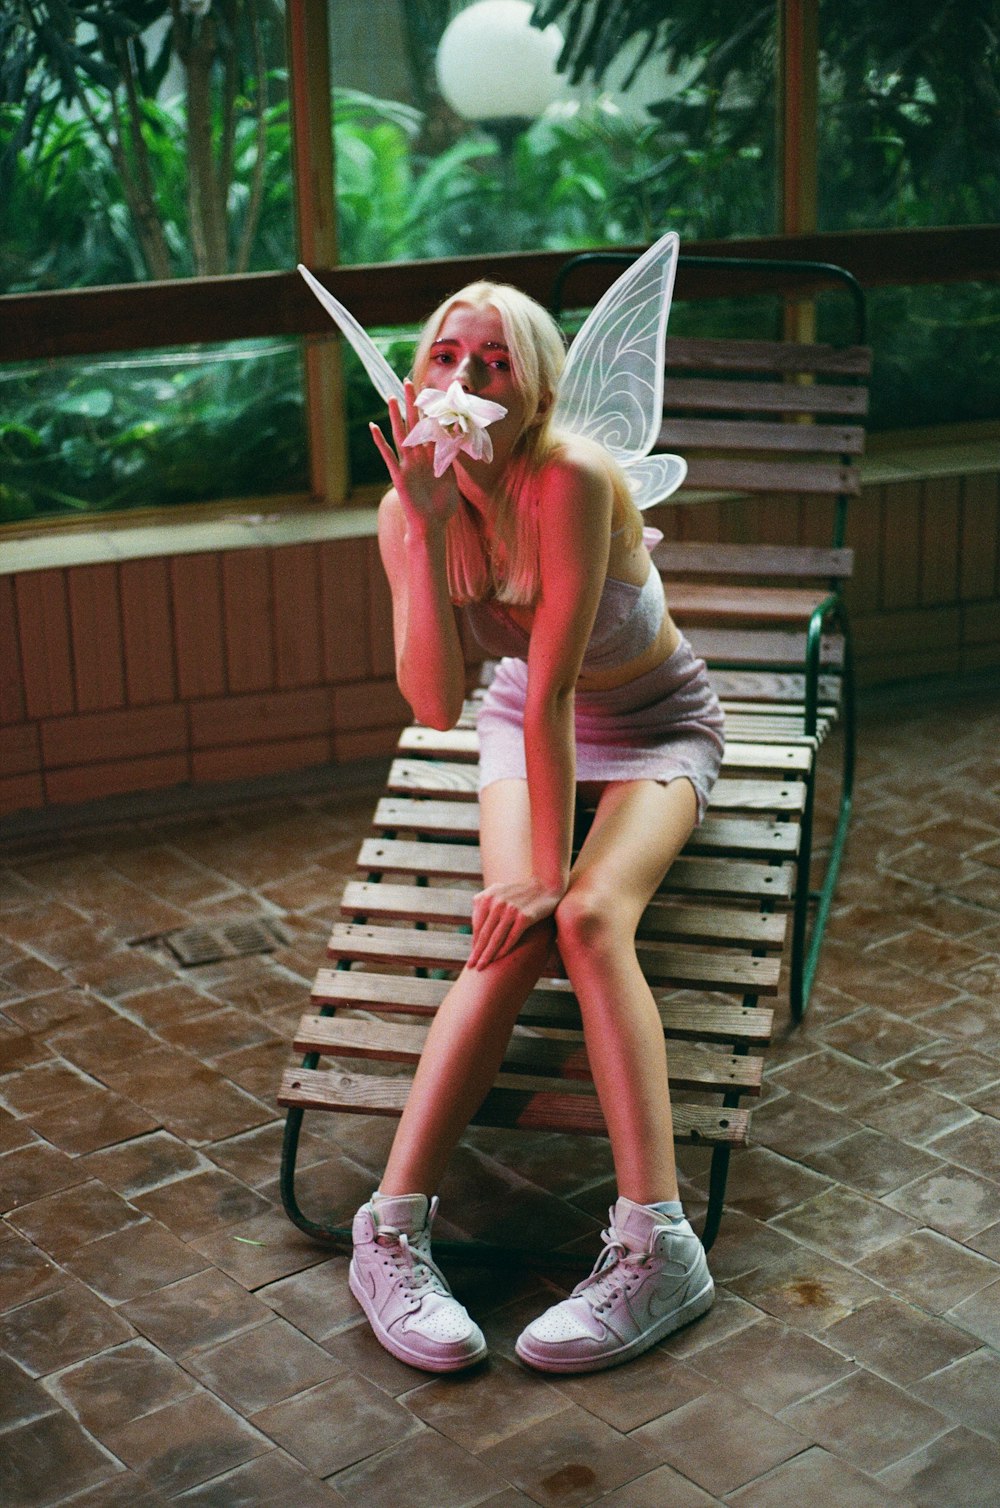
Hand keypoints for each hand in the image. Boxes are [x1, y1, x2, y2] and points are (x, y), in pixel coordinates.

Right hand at [370, 379, 458, 530]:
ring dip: (396, 417)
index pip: (430, 427)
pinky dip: (380, 442)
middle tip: (408, 382)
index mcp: (431, 456)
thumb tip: (457, 441)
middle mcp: (418, 457)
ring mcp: (407, 465)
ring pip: (401, 435)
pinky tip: (373, 427)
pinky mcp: (399, 476)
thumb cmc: (442, 506)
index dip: (430, 410)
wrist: (431, 526)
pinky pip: (388, 456)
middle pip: (414, 425)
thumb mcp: (451, 479)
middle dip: (412, 404)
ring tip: (392, 398)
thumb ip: (451, 460)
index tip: (430, 391)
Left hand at [467, 878, 563, 969]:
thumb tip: (473, 929)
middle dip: (477, 952)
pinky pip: (511, 937)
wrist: (545, 885)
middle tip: (471, 966)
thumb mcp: (498, 892)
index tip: (471, 956)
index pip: (477, 925)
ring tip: (482, 967)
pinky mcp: (525, 917)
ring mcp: (511, 910)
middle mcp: (497, 902)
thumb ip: (484, 905)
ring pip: (496, 938)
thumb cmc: (520, 893)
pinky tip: (499, 959)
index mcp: (488, 897)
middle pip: (484, 933)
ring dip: (488, 955)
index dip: (474, 943)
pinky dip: (504, 950)